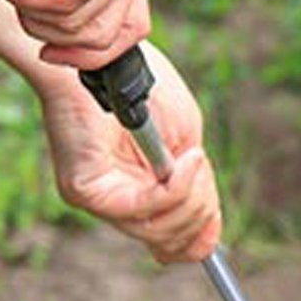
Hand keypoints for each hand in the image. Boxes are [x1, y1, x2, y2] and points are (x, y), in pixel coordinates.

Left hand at [38, 45, 221, 262]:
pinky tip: (183, 163)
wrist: (106, 56)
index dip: (199, 237)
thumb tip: (209, 244)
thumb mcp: (184, 143)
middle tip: (199, 167)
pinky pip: (140, 208)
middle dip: (199, 211)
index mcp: (139, 193)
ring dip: (188, 198)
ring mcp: (99, 201)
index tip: (214, 223)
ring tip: (193, 160)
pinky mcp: (86, 192)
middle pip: (170, 241)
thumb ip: (196, 190)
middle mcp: (116, 204)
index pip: (171, 240)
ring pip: (158, 230)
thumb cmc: (144, 89)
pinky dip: (172, 190)